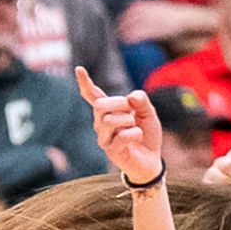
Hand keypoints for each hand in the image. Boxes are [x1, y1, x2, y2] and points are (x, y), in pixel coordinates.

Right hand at [75, 66, 164, 185]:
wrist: (151, 160)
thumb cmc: (147, 135)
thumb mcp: (149, 114)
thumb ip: (142, 101)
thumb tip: (131, 96)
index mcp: (109, 111)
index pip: (93, 95)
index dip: (85, 83)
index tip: (79, 69)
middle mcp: (101, 123)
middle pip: (100, 105)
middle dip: (118, 103)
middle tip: (132, 110)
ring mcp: (103, 137)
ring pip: (109, 120)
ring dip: (129, 120)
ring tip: (136, 127)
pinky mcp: (110, 150)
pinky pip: (121, 136)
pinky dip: (135, 133)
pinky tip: (138, 137)